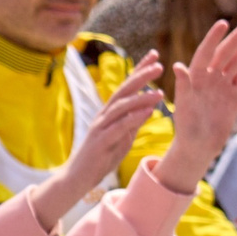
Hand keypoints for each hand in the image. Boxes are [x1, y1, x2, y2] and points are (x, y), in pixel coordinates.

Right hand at [31, 53, 164, 221]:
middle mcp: (103, 116)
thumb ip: (132, 124)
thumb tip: (147, 108)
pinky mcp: (100, 141)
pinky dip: (134, 118)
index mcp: (109, 114)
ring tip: (160, 91)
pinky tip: (148, 111)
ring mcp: (100, 128)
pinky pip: (119, 127)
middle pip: (123, 91)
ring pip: (122, 107)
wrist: (77, 179)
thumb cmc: (99, 160)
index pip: (126, 88)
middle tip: (159, 64)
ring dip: (141, 98)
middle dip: (140, 76)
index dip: (139, 70)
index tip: (155, 56)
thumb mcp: (121, 139)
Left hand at [152, 19, 236, 191]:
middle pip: (224, 53)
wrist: (199, 145)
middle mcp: (209, 78)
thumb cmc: (186, 127)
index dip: (213, 39)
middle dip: (236, 38)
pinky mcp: (234, 94)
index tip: (223, 23)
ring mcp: (222, 85)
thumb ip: (183, 86)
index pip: (205, 53)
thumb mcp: (184, 106)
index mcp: (195, 78)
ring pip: (235, 60)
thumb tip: (177, 66)